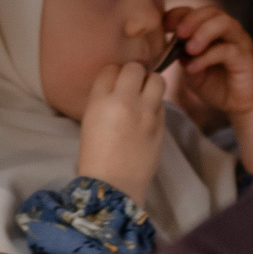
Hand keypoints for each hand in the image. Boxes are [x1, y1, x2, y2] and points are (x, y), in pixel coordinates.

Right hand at [75, 62, 167, 203]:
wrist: (113, 185)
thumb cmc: (95, 156)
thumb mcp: (90, 121)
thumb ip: (104, 99)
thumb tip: (118, 85)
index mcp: (100, 101)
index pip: (111, 69)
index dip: (113, 74)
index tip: (114, 83)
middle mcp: (125, 102)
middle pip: (135, 67)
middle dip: (134, 74)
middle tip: (131, 86)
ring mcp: (146, 113)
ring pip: (157, 79)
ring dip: (150, 84)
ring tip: (144, 96)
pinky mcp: (161, 125)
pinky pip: (162, 103)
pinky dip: (156, 105)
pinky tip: (148, 116)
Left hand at [163, 5, 252, 120]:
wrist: (245, 105)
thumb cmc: (219, 86)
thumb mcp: (193, 72)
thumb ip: (183, 58)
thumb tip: (168, 48)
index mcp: (211, 31)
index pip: (194, 12)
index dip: (177, 15)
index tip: (162, 27)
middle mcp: (227, 31)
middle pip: (211, 11)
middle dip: (191, 19)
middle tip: (178, 33)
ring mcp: (238, 42)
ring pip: (224, 23)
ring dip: (203, 32)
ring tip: (189, 48)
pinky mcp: (245, 57)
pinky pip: (227, 50)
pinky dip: (207, 57)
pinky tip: (193, 68)